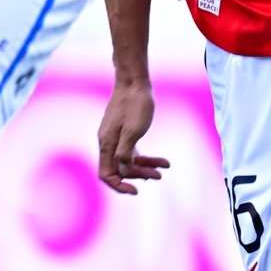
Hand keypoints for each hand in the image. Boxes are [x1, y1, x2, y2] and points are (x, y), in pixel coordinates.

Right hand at [97, 78, 169, 193]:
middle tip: (159, 176)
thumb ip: (126, 153)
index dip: (119, 185)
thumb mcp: (133, 131)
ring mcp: (115, 137)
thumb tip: (123, 172)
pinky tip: (159, 160)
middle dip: (138, 175)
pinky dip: (144, 157)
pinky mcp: (123, 132)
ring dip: (145, 166)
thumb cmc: (135, 104)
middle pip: (119, 169)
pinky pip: (131, 151)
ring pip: (127, 160)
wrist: (134, 81)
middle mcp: (107, 142)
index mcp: (106, 143)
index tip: (136, 190)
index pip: (106, 174)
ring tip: (164, 168)